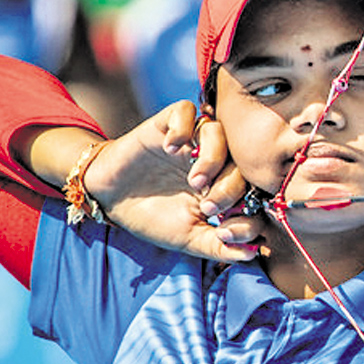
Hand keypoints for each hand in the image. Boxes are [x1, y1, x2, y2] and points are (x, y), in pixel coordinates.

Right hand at [82, 101, 265, 261]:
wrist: (110, 199)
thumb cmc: (153, 217)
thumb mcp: (189, 238)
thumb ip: (220, 246)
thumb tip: (253, 253)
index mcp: (224, 185)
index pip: (253, 189)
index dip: (249, 210)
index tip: (225, 230)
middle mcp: (213, 160)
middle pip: (240, 162)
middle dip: (230, 188)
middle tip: (208, 206)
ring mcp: (191, 140)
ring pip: (218, 132)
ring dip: (212, 158)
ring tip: (195, 181)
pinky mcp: (167, 124)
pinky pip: (185, 110)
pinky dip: (183, 127)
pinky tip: (170, 148)